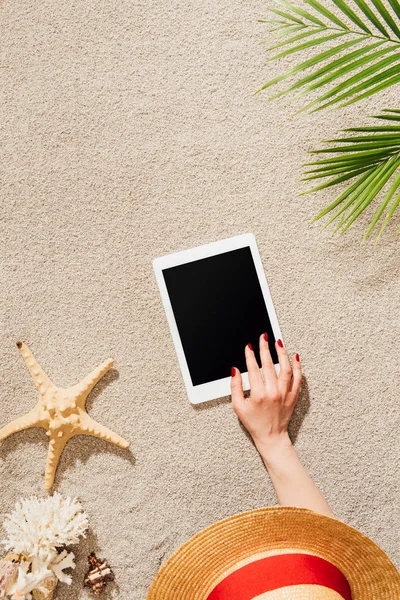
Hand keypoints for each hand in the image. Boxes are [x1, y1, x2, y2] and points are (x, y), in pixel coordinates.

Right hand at [230, 333, 301, 454]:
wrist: (271, 436)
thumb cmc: (254, 423)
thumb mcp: (238, 407)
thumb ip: (235, 387)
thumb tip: (235, 371)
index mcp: (258, 394)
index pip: (254, 369)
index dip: (250, 356)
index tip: (249, 347)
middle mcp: (273, 392)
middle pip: (269, 365)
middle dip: (265, 348)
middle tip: (263, 337)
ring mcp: (285, 393)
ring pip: (285, 368)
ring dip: (282, 353)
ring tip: (278, 342)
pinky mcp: (293, 396)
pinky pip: (298, 378)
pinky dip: (297, 366)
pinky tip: (294, 356)